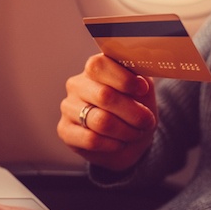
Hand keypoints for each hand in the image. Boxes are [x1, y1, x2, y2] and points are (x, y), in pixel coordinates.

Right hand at [58, 54, 157, 170]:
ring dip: (126, 131)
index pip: (99, 65)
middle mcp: (77, 84)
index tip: (142, 90)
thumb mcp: (143, 91)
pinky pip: (91, 139)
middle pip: (104, 96)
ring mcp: (68, 107)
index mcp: (95, 69)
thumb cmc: (135, 110)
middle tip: (146, 121)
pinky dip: (112, 144)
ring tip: (134, 133)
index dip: (123, 78)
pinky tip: (118, 143)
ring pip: (100, 121)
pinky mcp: (64, 130)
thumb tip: (140, 79)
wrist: (128, 139)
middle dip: (133, 112)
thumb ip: (141, 79)